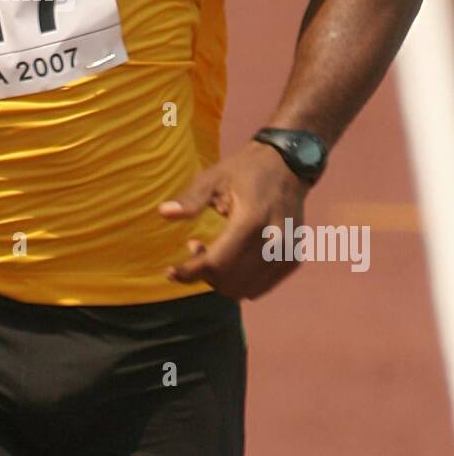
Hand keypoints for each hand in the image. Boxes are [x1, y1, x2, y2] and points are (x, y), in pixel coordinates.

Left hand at [157, 140, 310, 299]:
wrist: (289, 166)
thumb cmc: (246, 171)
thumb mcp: (214, 177)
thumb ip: (191, 199)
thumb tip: (163, 212)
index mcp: (251, 220)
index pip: (217, 263)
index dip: (189, 272)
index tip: (170, 272)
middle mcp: (273, 242)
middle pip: (228, 280)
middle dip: (204, 274)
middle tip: (194, 248)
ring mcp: (286, 254)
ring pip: (243, 289)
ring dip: (221, 279)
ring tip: (211, 251)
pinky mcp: (292, 261)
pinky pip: (258, 288)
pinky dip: (239, 281)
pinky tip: (231, 258)